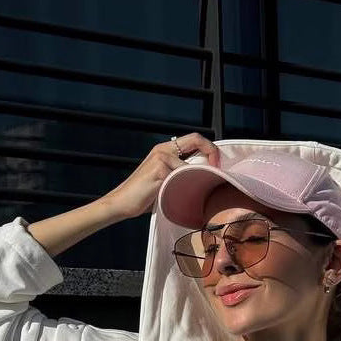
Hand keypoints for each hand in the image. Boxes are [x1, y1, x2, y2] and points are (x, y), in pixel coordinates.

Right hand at [100, 132, 220, 220]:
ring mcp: (161, 157)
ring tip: (198, 190)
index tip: (217, 165)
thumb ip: (180, 172)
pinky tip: (181, 195)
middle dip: (212, 152)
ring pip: (191, 164)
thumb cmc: (144, 195)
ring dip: (198, 177)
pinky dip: (186, 186)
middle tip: (218, 169)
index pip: (194, 139)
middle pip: (196, 139)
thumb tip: (205, 174)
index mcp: (165, 149)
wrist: (121, 202)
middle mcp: (163, 149)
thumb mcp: (165, 179)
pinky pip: (182, 175)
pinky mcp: (159, 169)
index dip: (210, 149)